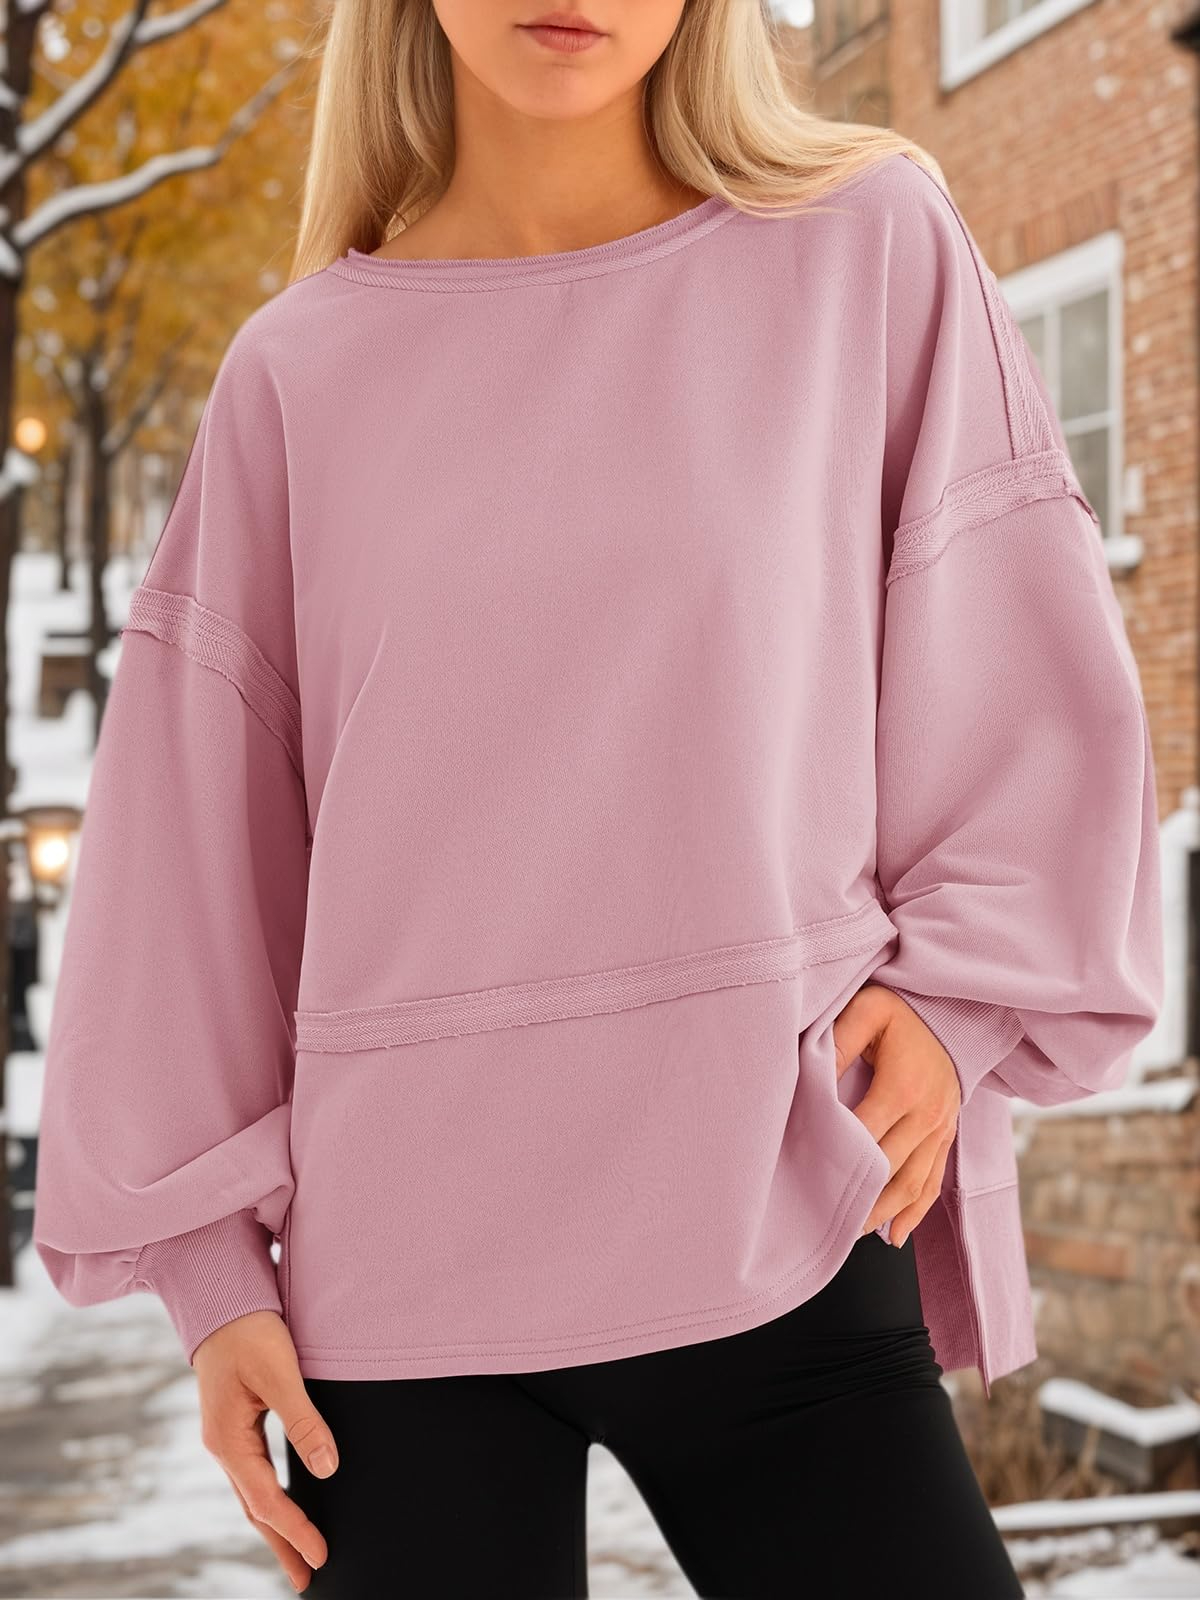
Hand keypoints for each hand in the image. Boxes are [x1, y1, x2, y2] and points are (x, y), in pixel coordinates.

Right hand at [193, 1309, 336, 1592]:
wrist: (219, 1299)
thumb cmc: (250, 1331)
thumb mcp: (281, 1373)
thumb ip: (304, 1420)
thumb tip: (327, 1468)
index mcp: (229, 1440)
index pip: (266, 1501)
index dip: (296, 1530)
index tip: (322, 1555)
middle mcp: (223, 1445)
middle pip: (254, 1508)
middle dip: (281, 1544)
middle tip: (307, 1578)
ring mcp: (225, 1436)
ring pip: (252, 1492)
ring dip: (275, 1524)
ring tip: (299, 1552)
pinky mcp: (234, 1423)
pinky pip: (252, 1472)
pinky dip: (269, 1495)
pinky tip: (284, 1501)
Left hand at [832, 983, 961, 1248]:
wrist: (953, 1014)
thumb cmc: (900, 1012)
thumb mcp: (868, 1011)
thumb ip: (840, 1041)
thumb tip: (813, 1074)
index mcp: (904, 1087)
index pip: (864, 1133)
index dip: (837, 1157)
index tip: (808, 1178)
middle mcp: (927, 1115)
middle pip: (888, 1167)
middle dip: (857, 1196)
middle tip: (821, 1220)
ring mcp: (941, 1130)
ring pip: (912, 1184)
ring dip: (882, 1212)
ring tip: (851, 1235)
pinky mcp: (947, 1137)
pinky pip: (934, 1181)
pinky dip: (915, 1211)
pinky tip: (894, 1235)